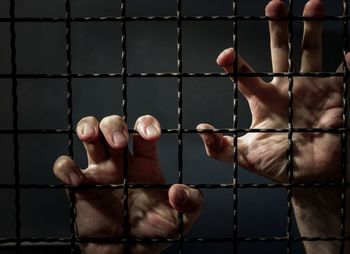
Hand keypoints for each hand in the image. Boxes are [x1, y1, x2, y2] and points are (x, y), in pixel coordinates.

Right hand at [53, 115, 202, 253]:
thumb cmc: (154, 233)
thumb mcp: (180, 220)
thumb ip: (191, 204)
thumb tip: (178, 190)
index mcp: (145, 163)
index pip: (143, 131)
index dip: (146, 124)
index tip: (151, 134)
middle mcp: (121, 161)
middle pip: (113, 125)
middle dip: (114, 126)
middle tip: (119, 144)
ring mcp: (98, 172)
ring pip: (88, 134)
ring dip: (88, 128)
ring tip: (91, 138)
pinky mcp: (78, 187)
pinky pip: (64, 167)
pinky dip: (66, 167)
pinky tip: (77, 180)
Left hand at [197, 0, 349, 182]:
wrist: (309, 178)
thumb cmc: (276, 164)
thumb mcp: (244, 155)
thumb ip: (220, 146)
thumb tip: (201, 129)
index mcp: (263, 99)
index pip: (245, 75)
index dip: (235, 64)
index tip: (226, 55)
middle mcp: (287, 88)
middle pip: (281, 52)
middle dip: (278, 29)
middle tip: (275, 5)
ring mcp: (312, 91)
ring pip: (311, 54)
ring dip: (313, 30)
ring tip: (312, 5)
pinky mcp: (336, 99)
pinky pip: (346, 79)